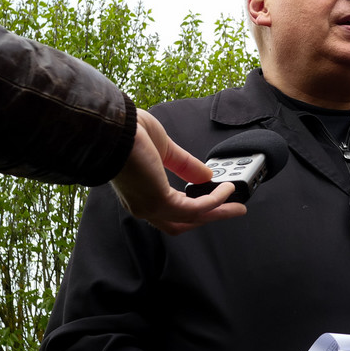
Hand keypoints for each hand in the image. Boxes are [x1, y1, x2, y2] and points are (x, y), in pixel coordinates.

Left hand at [109, 109, 246, 234]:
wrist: (113, 127)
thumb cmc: (128, 133)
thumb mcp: (164, 149)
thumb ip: (185, 164)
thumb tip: (206, 176)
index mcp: (141, 193)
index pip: (171, 212)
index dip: (195, 208)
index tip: (215, 201)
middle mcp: (143, 205)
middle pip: (183, 223)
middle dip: (211, 217)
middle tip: (232, 210)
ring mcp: (150, 206)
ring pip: (192, 218)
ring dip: (218, 211)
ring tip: (237, 204)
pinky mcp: (159, 201)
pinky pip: (195, 208)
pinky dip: (215, 202)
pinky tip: (226, 191)